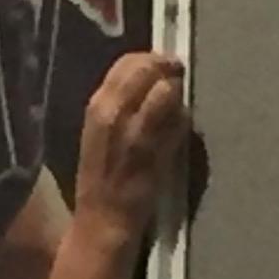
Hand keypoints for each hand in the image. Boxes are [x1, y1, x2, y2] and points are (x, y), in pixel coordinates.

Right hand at [70, 52, 188, 241]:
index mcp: (96, 106)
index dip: (150, 59)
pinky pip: (177, 119)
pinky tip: (179, 129)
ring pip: (165, 90)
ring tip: (177, 105)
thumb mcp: (102, 132)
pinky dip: (182, 119)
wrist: (104, 219)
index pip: (126, 63)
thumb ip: (122, 104)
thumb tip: (151, 78)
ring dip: (176, 92)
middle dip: (167, 67)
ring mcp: (134, 130)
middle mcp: (111, 112)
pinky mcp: (154, 150)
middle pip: (147, 69)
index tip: (163, 64)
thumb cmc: (102, 177)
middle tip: (177, 74)